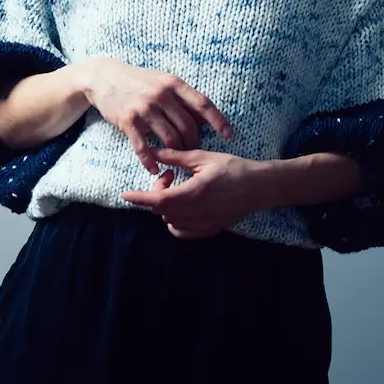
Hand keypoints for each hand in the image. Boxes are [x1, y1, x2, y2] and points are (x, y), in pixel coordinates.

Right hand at [81, 57, 234, 173]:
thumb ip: (182, 97)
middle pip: (188, 126)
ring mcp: (144, 109)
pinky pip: (144, 147)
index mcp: (173, 83)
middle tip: (195, 150)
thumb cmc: (139, 80)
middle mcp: (161, 95)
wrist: (105, 77)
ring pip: (170, 138)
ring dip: (177, 153)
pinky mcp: (128, 121)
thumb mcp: (163, 80)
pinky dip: (151, 161)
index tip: (229, 135)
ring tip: (177, 158)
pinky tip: (154, 168)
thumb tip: (205, 116)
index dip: (218, 120)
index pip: (202, 103)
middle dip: (195, 142)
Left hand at [120, 147, 263, 238]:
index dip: (138, 199)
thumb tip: (154, 152)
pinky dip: (175, 221)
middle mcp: (196, 213)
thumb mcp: (203, 157)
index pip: (158, 200)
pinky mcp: (209, 230)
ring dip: (166, 205)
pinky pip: (182, 231)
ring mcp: (203, 225)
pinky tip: (182, 206)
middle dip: (157, 192)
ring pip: (170, 220)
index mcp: (193, 193)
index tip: (124, 195)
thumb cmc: (233, 168)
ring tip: (178, 187)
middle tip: (169, 175)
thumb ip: (176, 157)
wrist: (259, 186)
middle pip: (161, 209)